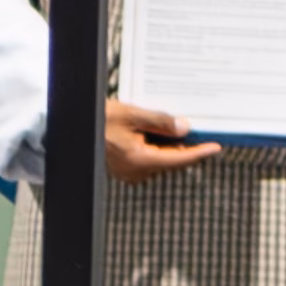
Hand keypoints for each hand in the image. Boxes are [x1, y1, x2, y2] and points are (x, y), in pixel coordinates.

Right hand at [105, 102, 220, 183]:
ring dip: (168, 145)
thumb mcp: (131, 114)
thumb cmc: (96, 121)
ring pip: (161, 159)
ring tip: (167, 126)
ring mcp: (130, 172)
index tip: (215, 148)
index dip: (199, 152)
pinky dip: (156, 146)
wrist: (70, 128)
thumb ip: (160, 122)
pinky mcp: (125, 168)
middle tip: (193, 128)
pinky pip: (149, 158)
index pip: (178, 159)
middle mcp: (136, 171)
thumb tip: (184, 128)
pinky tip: (154, 132)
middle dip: (183, 145)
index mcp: (139, 160)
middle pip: (171, 159)